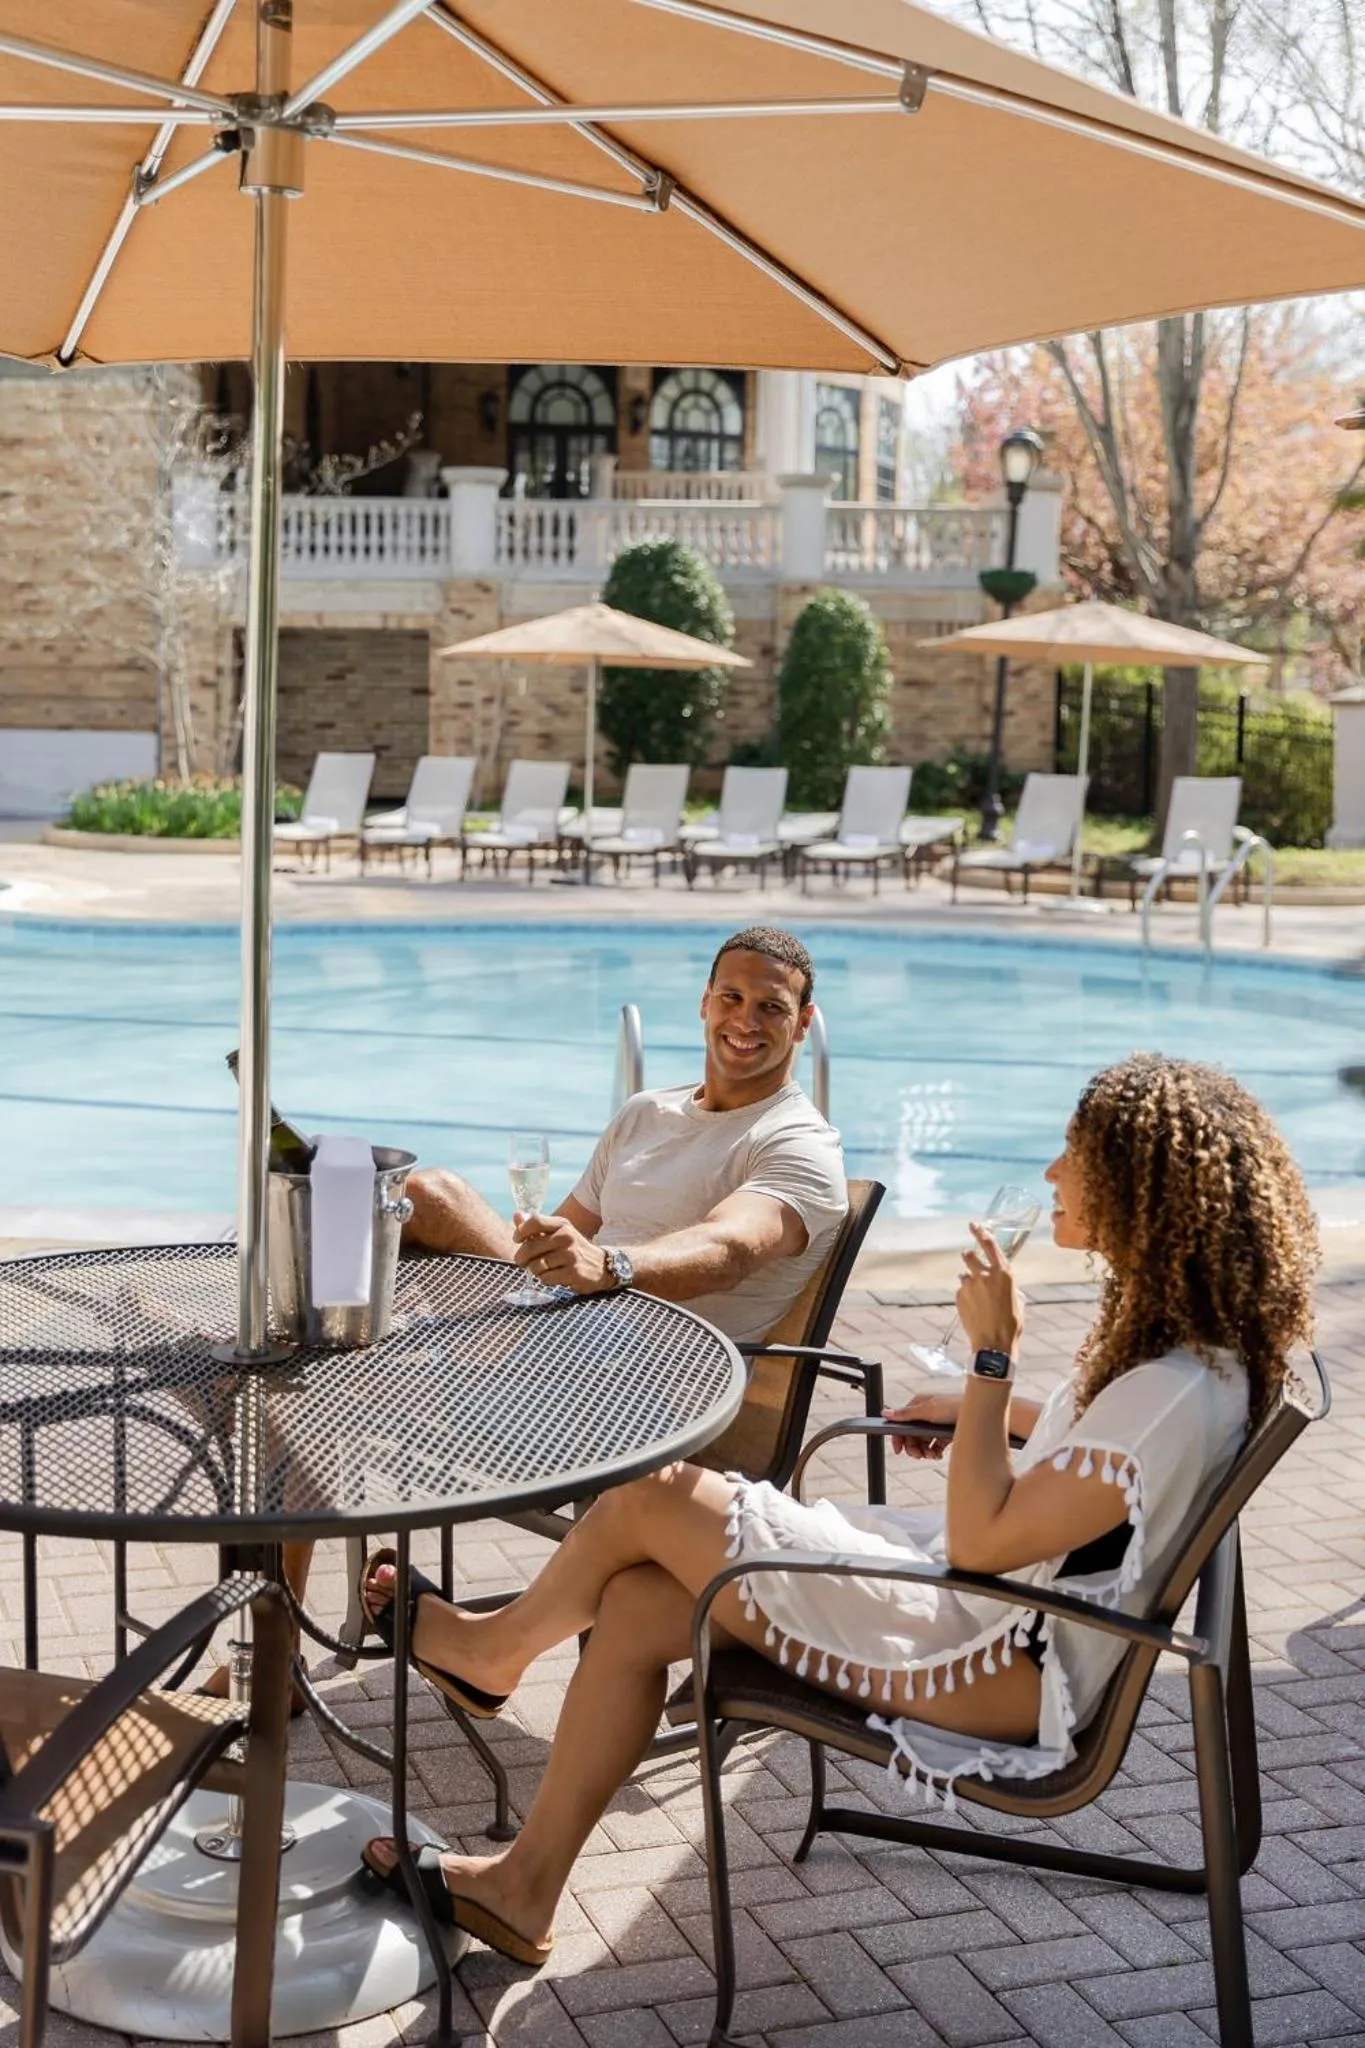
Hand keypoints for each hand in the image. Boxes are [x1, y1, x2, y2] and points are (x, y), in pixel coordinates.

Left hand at [512, 1212, 610, 1294]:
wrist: (601, 1265)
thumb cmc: (572, 1249)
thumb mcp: (558, 1233)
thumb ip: (536, 1226)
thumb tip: (517, 1215)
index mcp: (562, 1224)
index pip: (535, 1221)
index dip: (521, 1231)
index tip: (517, 1239)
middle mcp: (567, 1237)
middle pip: (531, 1246)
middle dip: (521, 1257)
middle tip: (522, 1262)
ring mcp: (571, 1255)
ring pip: (536, 1265)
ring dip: (534, 1270)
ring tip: (542, 1269)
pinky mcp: (573, 1272)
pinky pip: (545, 1278)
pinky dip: (544, 1279)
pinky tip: (552, 1276)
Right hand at [883, 1390, 961, 1459]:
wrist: (980, 1415)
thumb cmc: (954, 1406)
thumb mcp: (927, 1410)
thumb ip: (905, 1414)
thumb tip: (886, 1413)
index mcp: (919, 1405)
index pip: (901, 1423)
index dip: (899, 1437)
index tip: (899, 1450)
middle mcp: (926, 1415)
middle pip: (911, 1436)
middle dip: (914, 1448)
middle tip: (920, 1455)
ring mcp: (935, 1425)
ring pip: (922, 1443)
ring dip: (924, 1451)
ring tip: (931, 1455)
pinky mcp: (945, 1434)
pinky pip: (934, 1447)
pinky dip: (934, 1452)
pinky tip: (937, 1454)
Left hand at [955, 1223, 1024, 1359]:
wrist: (994, 1343)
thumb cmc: (1011, 1323)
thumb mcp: (1017, 1300)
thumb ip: (1007, 1286)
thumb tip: (1000, 1283)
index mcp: (1004, 1273)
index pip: (990, 1245)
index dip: (981, 1233)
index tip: (975, 1225)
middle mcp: (985, 1275)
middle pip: (969, 1256)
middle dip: (969, 1257)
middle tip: (970, 1262)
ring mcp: (970, 1285)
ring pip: (964, 1276)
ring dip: (969, 1282)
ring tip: (978, 1300)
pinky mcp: (960, 1296)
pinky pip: (962, 1292)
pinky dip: (966, 1298)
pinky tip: (975, 1311)